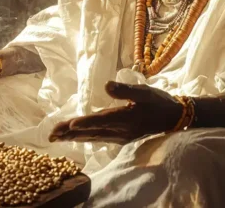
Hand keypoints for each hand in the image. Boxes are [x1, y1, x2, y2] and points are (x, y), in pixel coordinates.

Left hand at [48, 81, 182, 144]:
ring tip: (56, 138)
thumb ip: (125, 90)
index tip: (67, 125)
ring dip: (73, 138)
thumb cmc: (159, 102)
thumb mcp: (144, 92)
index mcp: (125, 118)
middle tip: (50, 135)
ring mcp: (120, 137)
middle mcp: (120, 131)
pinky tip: (77, 138)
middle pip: (90, 132)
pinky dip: (85, 139)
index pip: (99, 120)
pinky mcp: (122, 139)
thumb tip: (106, 85)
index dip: (83, 123)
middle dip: (69, 134)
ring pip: (92, 138)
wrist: (174, 118)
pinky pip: (99, 140)